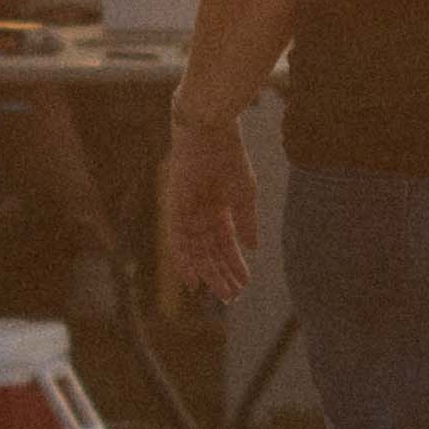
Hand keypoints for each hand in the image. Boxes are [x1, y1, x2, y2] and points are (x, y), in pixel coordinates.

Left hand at [155, 112, 259, 308]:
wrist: (210, 129)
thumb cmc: (229, 155)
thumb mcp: (244, 194)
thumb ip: (247, 222)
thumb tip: (253, 248)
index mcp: (218, 208)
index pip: (225, 244)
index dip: (235, 265)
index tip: (244, 285)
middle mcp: (200, 213)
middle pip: (210, 252)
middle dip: (222, 275)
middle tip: (232, 299)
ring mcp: (187, 210)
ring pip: (196, 251)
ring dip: (208, 273)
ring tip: (220, 294)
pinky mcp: (175, 206)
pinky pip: (177, 239)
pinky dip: (184, 260)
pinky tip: (193, 280)